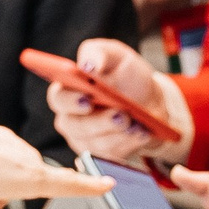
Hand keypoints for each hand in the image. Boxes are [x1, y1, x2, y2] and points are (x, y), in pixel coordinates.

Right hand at [46, 38, 191, 163]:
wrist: (151, 101)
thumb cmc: (127, 76)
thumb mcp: (117, 55)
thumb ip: (99, 53)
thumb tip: (87, 64)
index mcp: (68, 89)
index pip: (57, 97)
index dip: (69, 101)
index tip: (86, 99)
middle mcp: (70, 117)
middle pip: (74, 126)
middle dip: (99, 122)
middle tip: (121, 115)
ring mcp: (84, 139)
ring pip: (95, 143)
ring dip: (118, 134)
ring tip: (137, 125)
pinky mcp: (101, 155)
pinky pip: (111, 155)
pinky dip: (129, 144)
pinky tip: (142, 133)